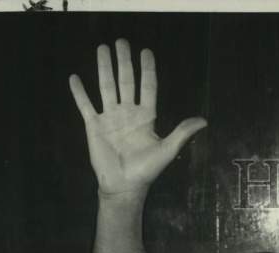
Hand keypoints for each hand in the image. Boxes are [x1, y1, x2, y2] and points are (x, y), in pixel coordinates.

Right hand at [69, 39, 206, 195]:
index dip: (147, 70)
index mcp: (146, 117)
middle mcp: (127, 113)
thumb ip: (182, 133)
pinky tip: (74, 78)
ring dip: (104, 68)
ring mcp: (110, 118)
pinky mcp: (94, 126)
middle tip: (122, 41)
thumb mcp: (167, 151)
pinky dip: (79, 93)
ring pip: (106, 87)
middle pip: (126, 81)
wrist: (124, 186)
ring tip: (102, 48)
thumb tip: (204, 120)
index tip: (146, 52)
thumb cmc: (146, 170)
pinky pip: (85, 105)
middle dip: (124, 62)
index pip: (147, 87)